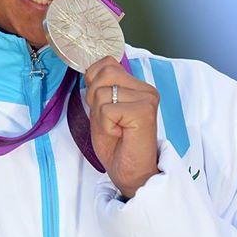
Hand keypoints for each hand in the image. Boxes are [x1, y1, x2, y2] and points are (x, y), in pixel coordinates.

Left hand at [84, 56, 160, 198]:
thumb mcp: (102, 109)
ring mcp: (147, 99)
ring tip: (115, 128)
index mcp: (138, 86)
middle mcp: (146, 89)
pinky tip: (119, 134)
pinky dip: (105, 125)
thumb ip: (100, 87)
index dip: (94, 84)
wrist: (130, 173)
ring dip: (100, 115)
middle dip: (95, 98)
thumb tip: (89, 68)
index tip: (105, 109)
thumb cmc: (117, 145)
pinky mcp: (143, 112)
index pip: (106, 63)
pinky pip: (107, 109)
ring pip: (102, 92)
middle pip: (104, 73)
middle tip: (109, 120)